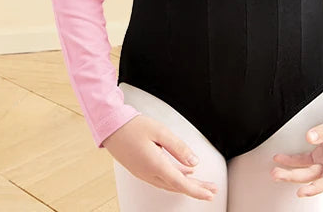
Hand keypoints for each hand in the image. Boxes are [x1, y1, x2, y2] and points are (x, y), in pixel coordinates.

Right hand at [102, 115, 217, 201]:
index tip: (208, 194)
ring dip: (187, 185)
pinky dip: (176, 178)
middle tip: (211, 191)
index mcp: (154, 165)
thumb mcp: (160, 132)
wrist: (111, 128)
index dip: (196, 190)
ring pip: (170, 183)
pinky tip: (185, 173)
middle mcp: (149, 173)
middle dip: (196, 189)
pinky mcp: (142, 169)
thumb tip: (193, 162)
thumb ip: (178, 147)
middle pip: (177, 186)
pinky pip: (162, 178)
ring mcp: (144, 173)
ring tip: (202, 184)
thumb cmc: (133, 127)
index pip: (180, 183)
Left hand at [271, 110, 322, 197]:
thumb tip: (309, 137)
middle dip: (293, 176)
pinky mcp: (320, 154)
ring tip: (274, 170)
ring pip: (305, 170)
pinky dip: (292, 160)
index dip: (315, 188)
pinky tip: (281, 159)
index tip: (301, 192)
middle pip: (311, 176)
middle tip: (276, 174)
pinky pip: (304, 160)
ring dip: (290, 171)